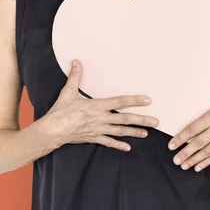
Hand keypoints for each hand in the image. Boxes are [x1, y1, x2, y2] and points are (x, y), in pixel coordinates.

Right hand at [45, 59, 159, 150]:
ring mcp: (99, 130)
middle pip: (125, 119)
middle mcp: (101, 118)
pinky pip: (109, 142)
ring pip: (120, 131)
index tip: (147, 100)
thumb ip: (75, 76)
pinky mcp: (94, 138)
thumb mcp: (68, 91)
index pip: (120, 102)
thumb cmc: (61, 110)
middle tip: (156, 121)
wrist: (53, 130)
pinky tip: (128, 147)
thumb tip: (76, 62)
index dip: (134, 100)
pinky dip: (118, 145)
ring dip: (134, 132)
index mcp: (97, 106)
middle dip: (142, 120)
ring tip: (146, 133)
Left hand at [167, 99, 209, 171]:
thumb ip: (197, 123)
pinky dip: (206, 162)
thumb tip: (183, 138)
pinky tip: (197, 166)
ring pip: (208, 151)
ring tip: (184, 165)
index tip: (171, 146)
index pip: (193, 129)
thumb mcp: (207, 111)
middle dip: (186, 153)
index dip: (181, 138)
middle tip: (176, 160)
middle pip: (200, 142)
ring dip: (195, 160)